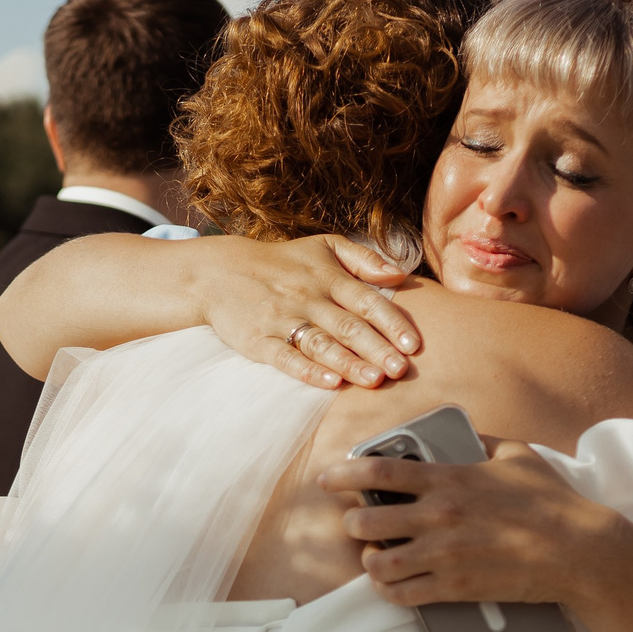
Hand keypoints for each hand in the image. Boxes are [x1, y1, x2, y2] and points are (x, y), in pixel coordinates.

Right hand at [198, 236, 419, 390]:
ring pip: (321, 344)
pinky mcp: (258, 341)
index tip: (413, 344)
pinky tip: (331, 384)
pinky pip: (286, 358)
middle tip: (402, 370)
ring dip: (349, 363)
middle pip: (348, 326)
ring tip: (375, 380)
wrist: (218, 272)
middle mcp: (307, 298)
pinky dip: (308, 371)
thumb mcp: (323, 247)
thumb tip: (400, 274)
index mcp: (326, 277)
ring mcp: (281, 320)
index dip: (392, 322)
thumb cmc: (282, 263)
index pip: (366, 301)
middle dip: (377, 349)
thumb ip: (363, 259)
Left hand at [322, 443, 632, 610]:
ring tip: (375, 557)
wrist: (578, 550)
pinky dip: (390, 592)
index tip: (327, 477)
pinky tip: (392, 587)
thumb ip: (485, 441)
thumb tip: (468, 433)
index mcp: (449, 479)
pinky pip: (403, 595)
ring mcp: (444, 554)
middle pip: (367, 521)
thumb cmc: (552, 501)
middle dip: (354, 522)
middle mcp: (439, 516)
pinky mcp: (455, 587)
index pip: (380, 472)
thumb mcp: (518, 456)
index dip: (345, 472)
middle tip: (357, 522)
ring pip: (378, 564)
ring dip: (370, 561)